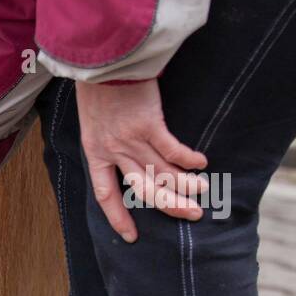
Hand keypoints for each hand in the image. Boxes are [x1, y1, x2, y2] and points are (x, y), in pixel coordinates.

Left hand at [75, 79, 208, 242]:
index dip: (118, 217)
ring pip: (162, 174)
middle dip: (169, 206)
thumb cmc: (96, 85)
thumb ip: (107, 138)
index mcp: (95, 153)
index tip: (131, 236)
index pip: (106, 195)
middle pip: (143, 191)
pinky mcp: (148, 123)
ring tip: (203, 192)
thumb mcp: (91, 119)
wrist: (100, 59)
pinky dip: (188, 160)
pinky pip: (172, 150)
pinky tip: (201, 164)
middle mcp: (113, 151)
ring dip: (185, 185)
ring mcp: (131, 139)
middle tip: (191, 214)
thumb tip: (126, 153)